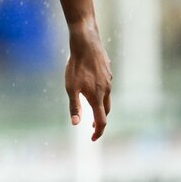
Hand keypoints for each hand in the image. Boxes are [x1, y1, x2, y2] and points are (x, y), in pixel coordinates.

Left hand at [65, 24, 111, 140]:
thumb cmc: (76, 65)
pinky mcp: (108, 71)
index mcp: (97, 97)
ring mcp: (109, 80)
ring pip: (107, 97)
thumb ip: (74, 107)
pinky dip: (101, 92)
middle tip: (92, 126)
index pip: (101, 121)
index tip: (92, 138)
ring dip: (101, 106)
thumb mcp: (71, 88)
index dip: (98, 132)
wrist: (86, 42)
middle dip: (100, 120)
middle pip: (106, 110)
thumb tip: (75, 124)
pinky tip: (93, 87)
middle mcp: (106, 90)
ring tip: (92, 108)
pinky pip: (106, 86)